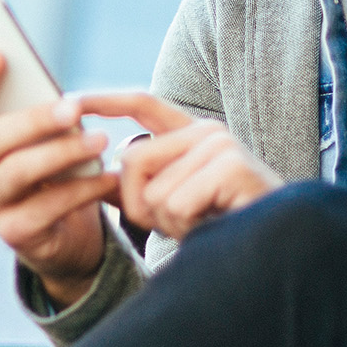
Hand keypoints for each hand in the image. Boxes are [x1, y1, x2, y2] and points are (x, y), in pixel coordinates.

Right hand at [0, 52, 118, 307]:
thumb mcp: (44, 137)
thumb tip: (62, 95)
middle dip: (35, 120)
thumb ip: (39, 114)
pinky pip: (46, 207)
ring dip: (62, 153)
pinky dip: (82, 189)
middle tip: (75, 108)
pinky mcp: (12, 234)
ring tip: (100, 140)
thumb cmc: (52, 167)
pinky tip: (108, 177)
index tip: (0, 53)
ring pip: (18, 172)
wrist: (63, 232)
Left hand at [75, 93, 282, 240]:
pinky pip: (176, 202)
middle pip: (132, 159)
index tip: (66, 102)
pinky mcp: (230, 166)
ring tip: (205, 222)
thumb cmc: (225, 227)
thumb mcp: (175, 203)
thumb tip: (99, 178)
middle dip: (139, 204)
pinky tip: (216, 223)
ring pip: (153, 191)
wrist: (280, 245)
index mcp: (191, 133)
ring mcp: (220, 144)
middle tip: (179, 220)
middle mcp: (205, 131)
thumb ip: (141, 186)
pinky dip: (188, 226)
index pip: (141, 103)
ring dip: (170, 222)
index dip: (103, 100)